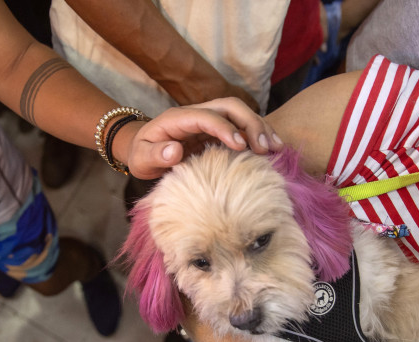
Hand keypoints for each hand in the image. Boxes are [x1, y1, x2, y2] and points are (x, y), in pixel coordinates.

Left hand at [124, 97, 282, 179]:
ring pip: (240, 113)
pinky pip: (241, 126)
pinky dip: (258, 135)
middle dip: (250, 123)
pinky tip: (273, 149)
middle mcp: (197, 113)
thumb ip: (155, 155)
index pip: (207, 116)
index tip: (240, 147)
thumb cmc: (141, 155)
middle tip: (265, 148)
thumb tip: (174, 151)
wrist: (142, 149)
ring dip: (260, 127)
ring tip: (276, 148)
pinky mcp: (217, 130)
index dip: (225, 129)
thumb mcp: (141, 158)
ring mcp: (209, 119)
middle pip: (229, 107)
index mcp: (178, 118)